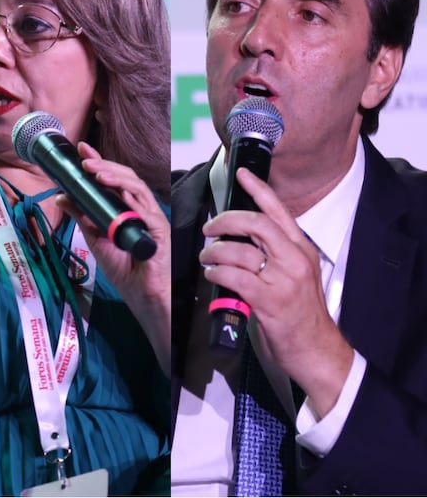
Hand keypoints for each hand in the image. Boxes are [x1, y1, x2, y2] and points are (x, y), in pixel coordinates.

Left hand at [55, 142, 170, 369]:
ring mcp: (151, 218)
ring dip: (114, 175)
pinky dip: (129, 196)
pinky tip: (114, 189)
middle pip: (125, 179)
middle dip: (104, 164)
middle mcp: (140, 210)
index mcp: (126, 210)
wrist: (142, 296)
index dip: (99, 163)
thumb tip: (61, 196)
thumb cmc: (125, 270)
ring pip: (136, 188)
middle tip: (85, 157)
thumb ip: (81, 216)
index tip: (82, 151)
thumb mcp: (94, 238)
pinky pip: (146, 209)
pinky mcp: (159, 230)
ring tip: (94, 170)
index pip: (113, 181)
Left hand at [200, 167, 353, 415]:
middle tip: (210, 227)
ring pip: (239, 249)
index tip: (242, 173)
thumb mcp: (293, 275)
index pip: (279, 211)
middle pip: (255, 223)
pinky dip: (216, 272)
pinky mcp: (269, 299)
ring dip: (214, 251)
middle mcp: (294, 259)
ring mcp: (283, 279)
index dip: (258, 189)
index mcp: (301, 249)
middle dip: (225, 220)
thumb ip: (272, 254)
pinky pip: (233, 275)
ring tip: (207, 257)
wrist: (316, 349)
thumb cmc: (299, 313)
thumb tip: (238, 237)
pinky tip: (213, 274)